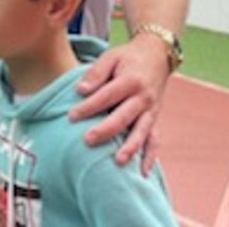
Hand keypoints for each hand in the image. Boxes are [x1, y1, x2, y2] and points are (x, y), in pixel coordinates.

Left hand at [69, 34, 171, 174]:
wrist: (157, 56)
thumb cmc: (128, 57)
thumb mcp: (111, 56)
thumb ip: (96, 72)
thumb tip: (81, 90)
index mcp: (131, 80)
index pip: (107, 96)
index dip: (89, 107)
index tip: (71, 117)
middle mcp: (143, 97)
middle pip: (124, 116)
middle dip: (106, 130)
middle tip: (87, 140)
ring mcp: (151, 111)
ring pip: (141, 132)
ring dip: (130, 147)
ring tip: (117, 161)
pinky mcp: (155, 119)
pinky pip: (155, 140)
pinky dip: (150, 157)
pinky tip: (142, 173)